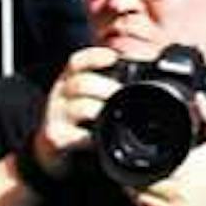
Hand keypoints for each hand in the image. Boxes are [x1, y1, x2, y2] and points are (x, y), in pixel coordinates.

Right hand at [27, 45, 118, 187]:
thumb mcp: (92, 95)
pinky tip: (100, 138)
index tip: (113, 57)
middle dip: (106, 87)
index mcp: (72, 79)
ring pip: (79, 107)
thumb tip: (150, 71)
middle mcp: (61, 94)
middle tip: (124, 93)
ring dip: (101, 110)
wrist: (54, 149)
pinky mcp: (55, 137)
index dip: (94, 57)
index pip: (77, 62)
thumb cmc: (81, 117)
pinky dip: (91, 137)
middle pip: (80, 83)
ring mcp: (56, 116)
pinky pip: (73, 135)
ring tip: (116, 114)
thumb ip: (111, 83)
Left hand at [127, 84, 205, 205]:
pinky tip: (163, 194)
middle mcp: (176, 194)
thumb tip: (200, 100)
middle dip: (133, 178)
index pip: (145, 170)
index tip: (136, 156)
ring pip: (142, 202)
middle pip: (137, 188)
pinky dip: (153, 204)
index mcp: (184, 172)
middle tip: (138, 167)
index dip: (135, 163)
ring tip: (148, 179)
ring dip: (140, 191)